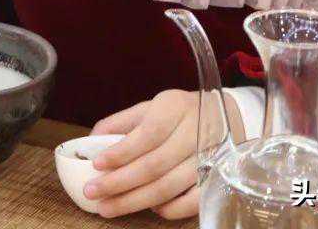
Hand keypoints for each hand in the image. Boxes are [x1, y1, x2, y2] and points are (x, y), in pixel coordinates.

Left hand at [85, 90, 244, 219]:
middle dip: (119, 183)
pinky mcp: (218, 178)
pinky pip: (191, 202)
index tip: (97, 164)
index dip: (121, 152)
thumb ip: (121, 122)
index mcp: (174, 108)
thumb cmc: (178, 114)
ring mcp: (210, 158)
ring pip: (168, 187)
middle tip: (93, 192)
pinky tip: (148, 208)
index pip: (147, 134)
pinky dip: (168, 209)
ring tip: (107, 207)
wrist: (225, 115)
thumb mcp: (150, 108)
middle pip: (154, 165)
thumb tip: (91, 140)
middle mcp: (195, 131)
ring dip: (134, 201)